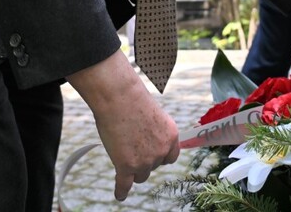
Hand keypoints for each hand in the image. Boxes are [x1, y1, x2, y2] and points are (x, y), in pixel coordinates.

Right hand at [67, 51, 179, 200]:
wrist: (119, 97)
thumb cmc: (133, 101)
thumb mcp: (154, 116)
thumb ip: (155, 134)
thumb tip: (148, 144)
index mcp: (171, 136)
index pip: (170, 157)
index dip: (160, 156)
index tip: (152, 154)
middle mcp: (161, 151)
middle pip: (153, 166)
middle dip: (143, 159)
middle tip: (130, 143)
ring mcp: (144, 160)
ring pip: (139, 175)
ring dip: (132, 168)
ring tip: (121, 152)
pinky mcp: (126, 166)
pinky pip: (124, 185)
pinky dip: (121, 191)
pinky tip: (120, 195)